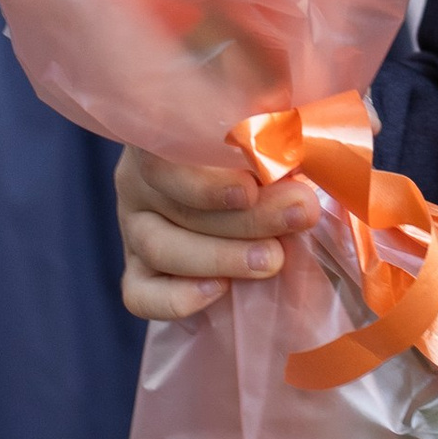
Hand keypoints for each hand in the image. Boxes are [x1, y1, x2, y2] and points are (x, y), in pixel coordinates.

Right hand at [117, 144, 322, 322]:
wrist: (251, 205)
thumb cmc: (260, 159)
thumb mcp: (266, 144)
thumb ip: (277, 147)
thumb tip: (303, 167)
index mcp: (165, 140)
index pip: (162, 157)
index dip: (205, 180)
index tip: (253, 188)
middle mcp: (140, 182)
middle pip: (175, 205)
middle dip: (244, 219)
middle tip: (297, 218)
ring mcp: (134, 229)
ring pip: (158, 248)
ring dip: (219, 257)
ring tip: (272, 259)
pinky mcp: (137, 272)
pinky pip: (140, 295)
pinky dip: (175, 299)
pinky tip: (220, 290)